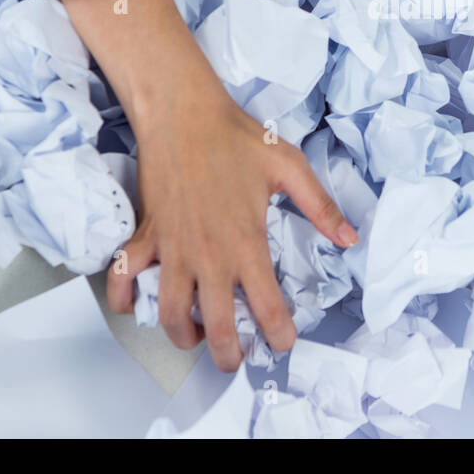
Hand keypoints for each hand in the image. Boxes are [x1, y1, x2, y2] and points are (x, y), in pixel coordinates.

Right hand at [52, 0, 355, 371]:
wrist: (182, 113)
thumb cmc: (236, 136)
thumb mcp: (289, 167)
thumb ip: (320, 207)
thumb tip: (350, 239)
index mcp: (246, 243)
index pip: (267, 306)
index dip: (278, 334)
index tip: (283, 343)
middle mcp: (209, 256)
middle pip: (214, 327)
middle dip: (225, 355)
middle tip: (234, 360)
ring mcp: (172, 249)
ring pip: (167, 314)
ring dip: (180, 335)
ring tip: (194, 337)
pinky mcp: (146, 235)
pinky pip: (124, 279)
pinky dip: (124, 299)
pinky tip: (136, 305)